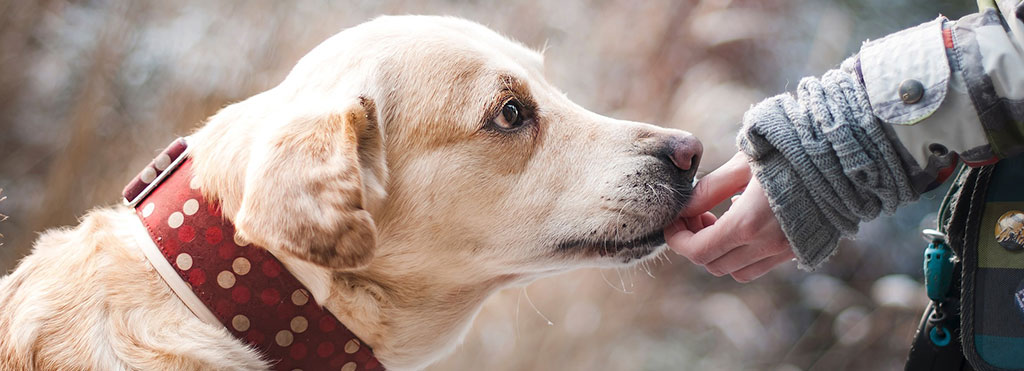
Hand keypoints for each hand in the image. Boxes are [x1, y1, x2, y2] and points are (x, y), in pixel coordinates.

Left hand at [665, 152, 794, 281]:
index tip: (672, 221)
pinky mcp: (800, 249)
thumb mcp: (743, 163)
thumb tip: (684, 207)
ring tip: (718, 219)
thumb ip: (710, 189)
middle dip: (695, 243)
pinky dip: (743, 253)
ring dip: (720, 252)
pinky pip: (761, 265)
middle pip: (713, 264)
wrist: (844, 155)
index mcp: (748, 223)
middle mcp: (767, 245)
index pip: (698, 250)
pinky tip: (745, 221)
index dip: (677, 239)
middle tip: (695, 215)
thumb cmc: (790, 150)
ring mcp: (786, 250)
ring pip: (737, 271)